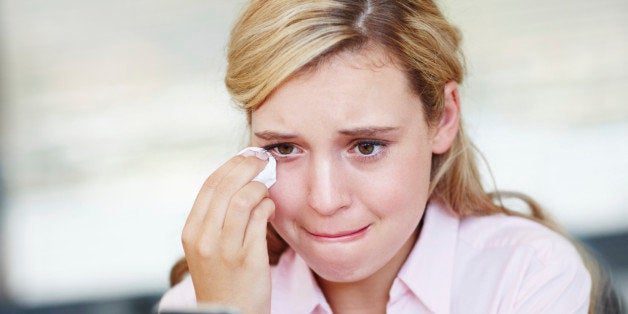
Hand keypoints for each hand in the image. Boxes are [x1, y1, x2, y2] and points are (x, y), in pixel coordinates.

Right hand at [182, 153, 274, 313]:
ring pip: (243, 199)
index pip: (210, 185)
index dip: (231, 166)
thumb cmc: (223, 279)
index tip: (246, 157)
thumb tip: (239, 180)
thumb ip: (216, 217)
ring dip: (260, 188)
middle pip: (226, 186)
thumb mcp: (206, 247)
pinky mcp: (247, 259)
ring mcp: (225, 249)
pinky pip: (259, 219)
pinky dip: (268, 207)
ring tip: (266, 191)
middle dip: (248, 167)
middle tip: (263, 161)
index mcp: (191, 231)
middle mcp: (204, 238)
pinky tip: (271, 209)